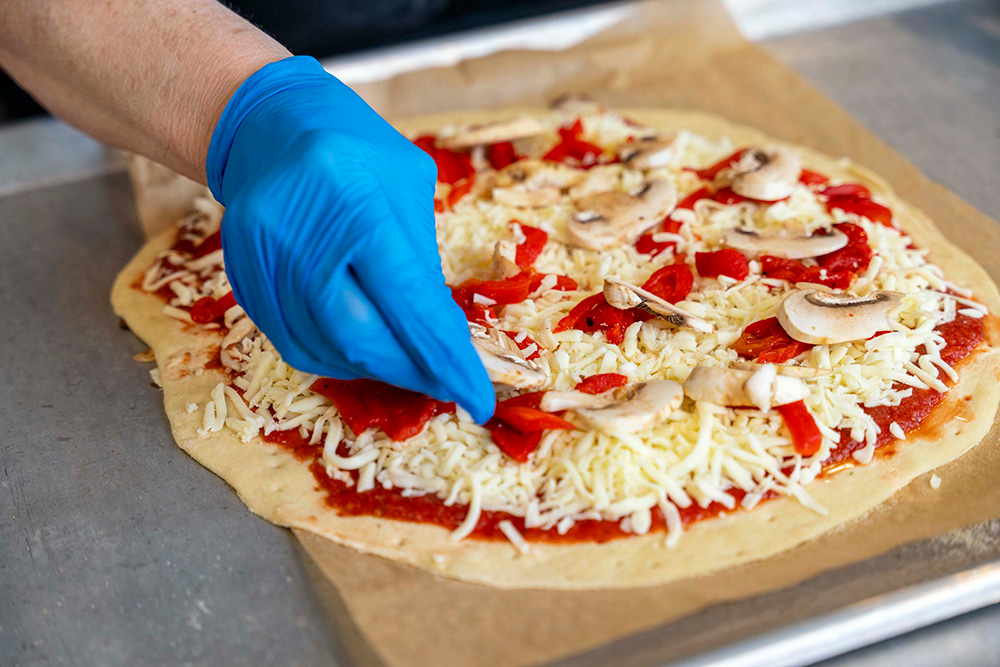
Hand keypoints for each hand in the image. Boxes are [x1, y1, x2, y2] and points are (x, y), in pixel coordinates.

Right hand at [206, 56, 493, 421]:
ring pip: (323, 349)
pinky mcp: (239, 280)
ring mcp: (259, 259)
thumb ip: (422, 264)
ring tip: (409, 365)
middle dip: (410, 371)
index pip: (407, 301)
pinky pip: (293, 342)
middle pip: (358, 337)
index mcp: (352, 199)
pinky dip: (337, 358)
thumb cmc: (356, 150)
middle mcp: (296, 232)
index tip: (478, 398)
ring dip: (376, 369)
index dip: (444, 357)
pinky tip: (365, 351)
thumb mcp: (408, 186)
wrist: (268, 125)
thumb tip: (445, 340)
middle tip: (445, 382)